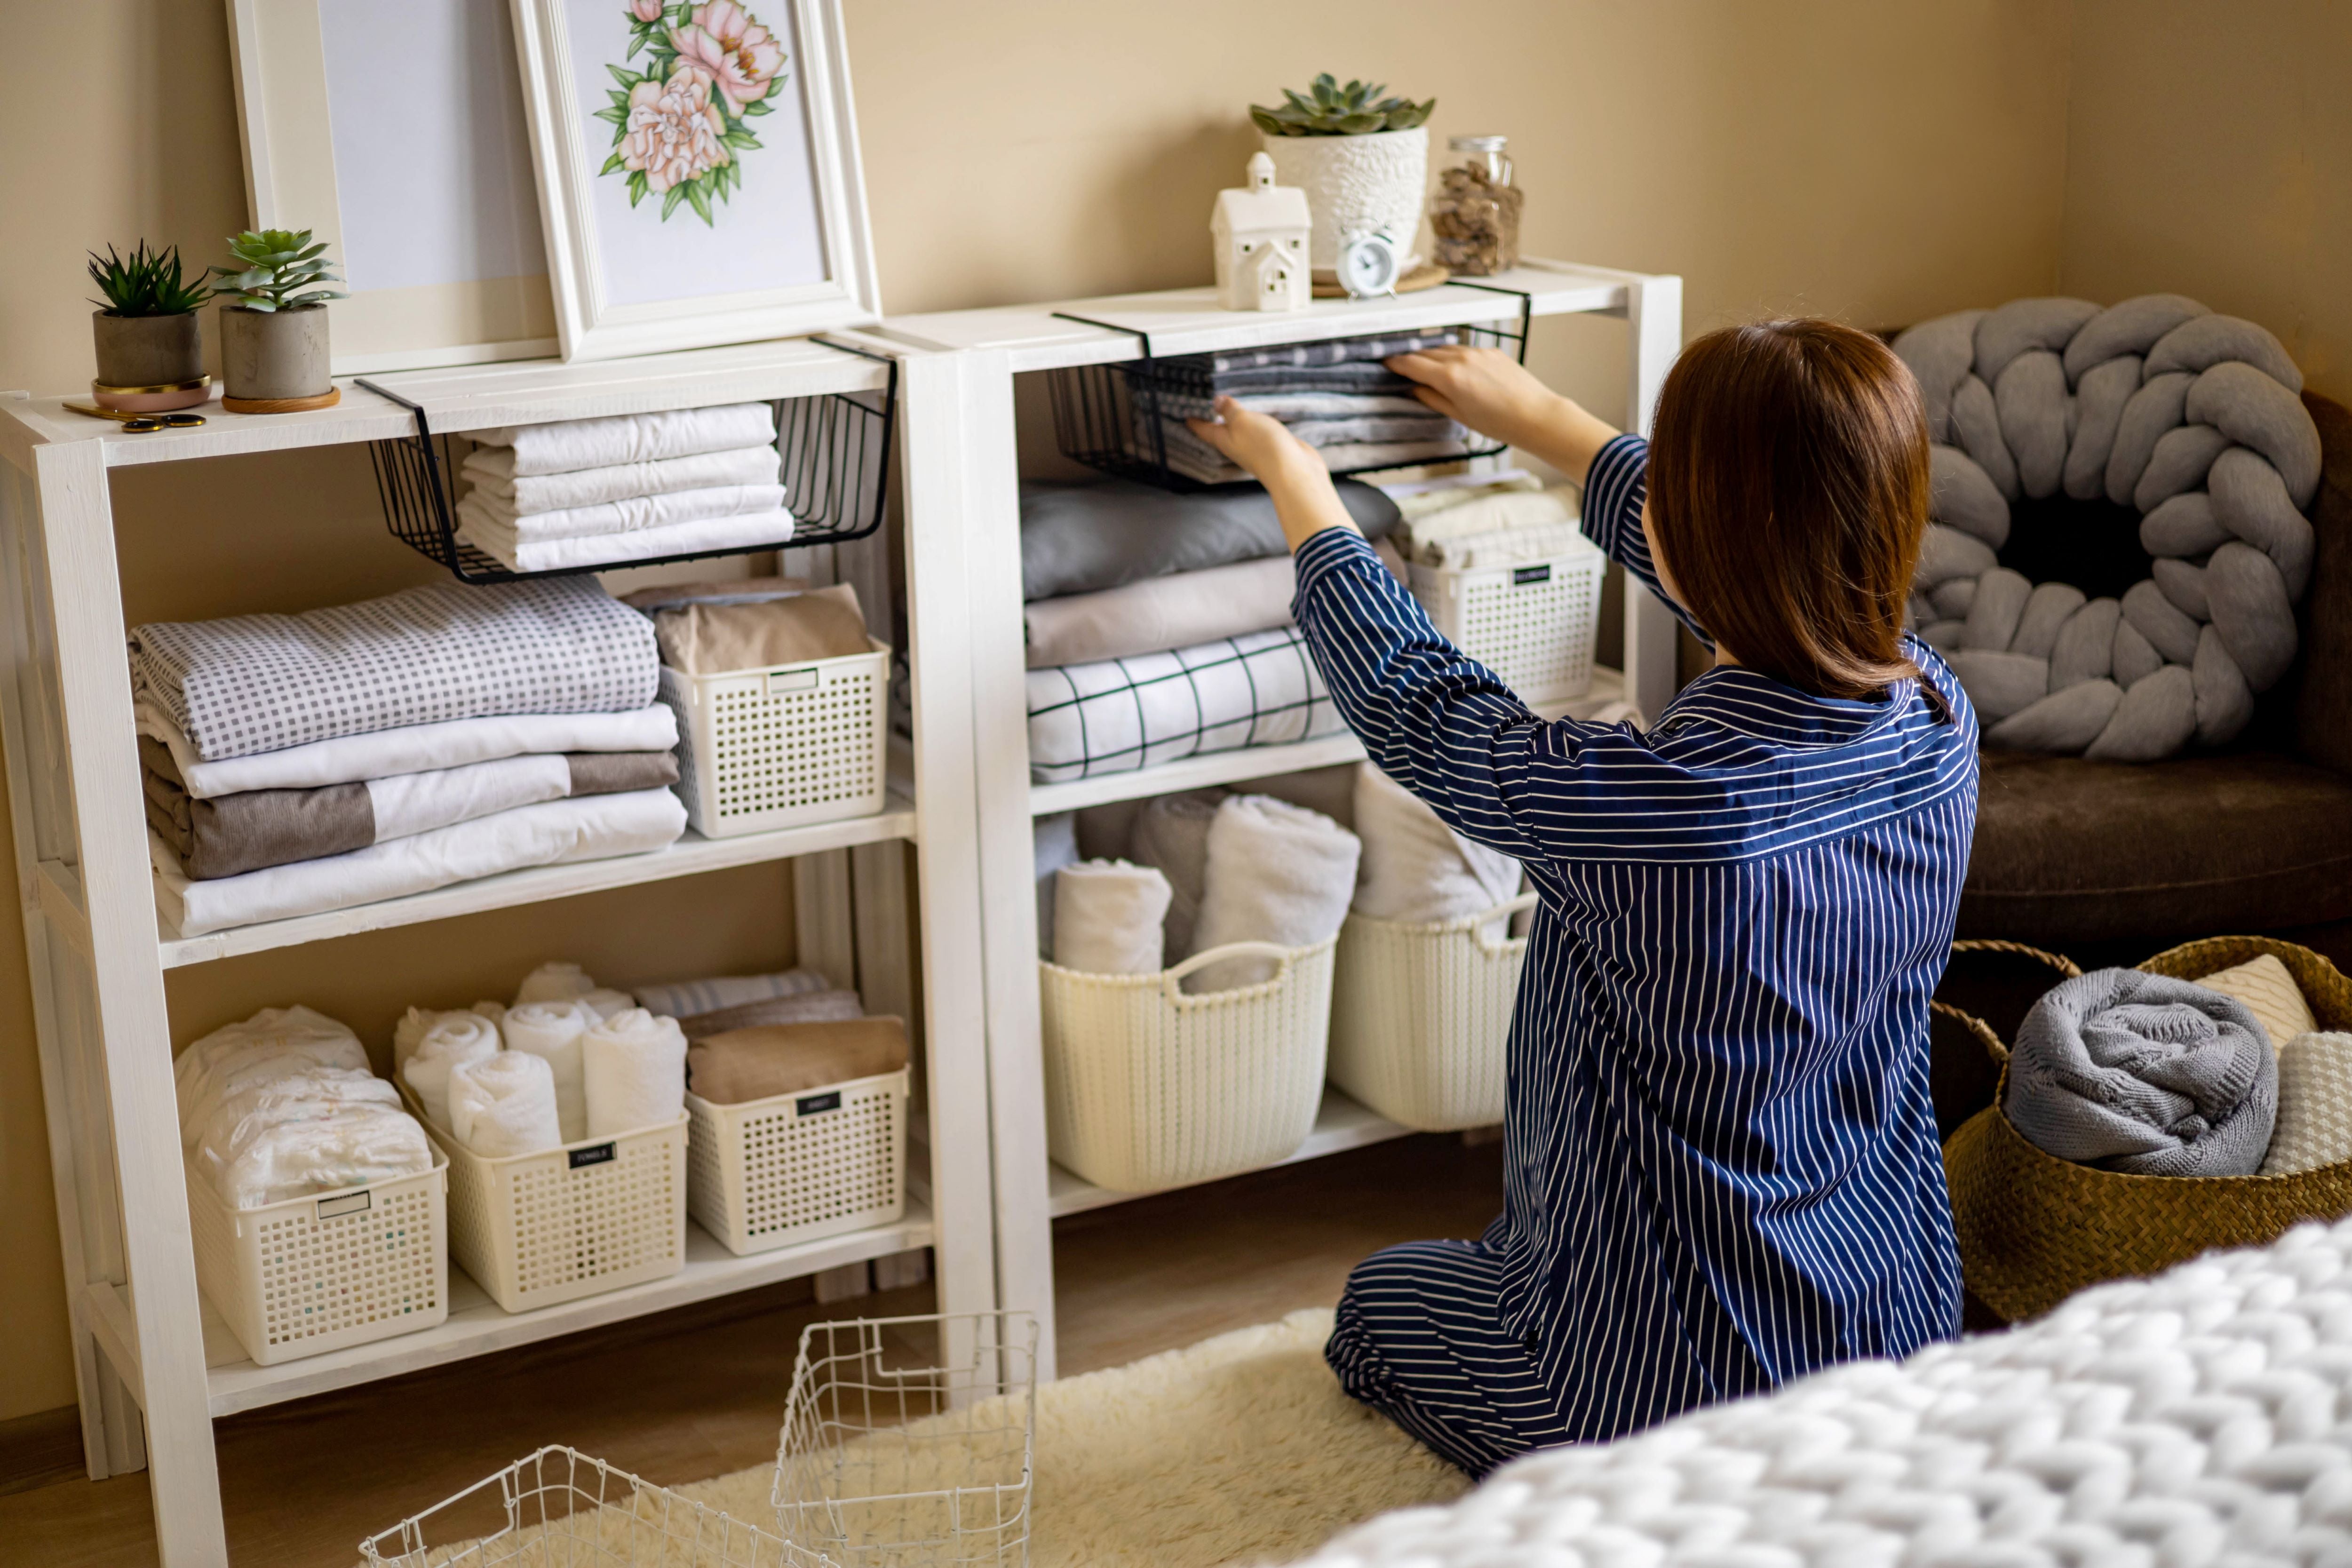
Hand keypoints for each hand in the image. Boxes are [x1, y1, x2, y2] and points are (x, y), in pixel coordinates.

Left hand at [1185, 397, 1358, 549]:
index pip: (1204, 429)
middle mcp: (1236, 446)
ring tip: (1229, 411)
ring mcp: (1255, 448)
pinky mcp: (1272, 447)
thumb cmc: (1263, 445)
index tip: (1185, 416)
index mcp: (1223, 439)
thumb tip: (1215, 402)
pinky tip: (1257, 420)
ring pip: (1240, 433)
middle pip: (1220, 434)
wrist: (1293, 471)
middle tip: (1206, 410)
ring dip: (1235, 423)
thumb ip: (1229, 410)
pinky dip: (1254, 426)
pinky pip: (1259, 433)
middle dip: (1213, 422)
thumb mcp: (1241, 420)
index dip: (1194, 422)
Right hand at [1386, 345, 1620, 483]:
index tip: (1385, 363)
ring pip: (1445, 348)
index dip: (1395, 363)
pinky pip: (1464, 349)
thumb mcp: (1459, 415)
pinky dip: (1453, 355)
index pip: (1412, 364)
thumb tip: (1414, 389)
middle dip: (1411, 358)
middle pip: (1426, 352)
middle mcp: (1462, 358)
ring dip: (1432, 355)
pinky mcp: (1492, 351)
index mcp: (1449, 377)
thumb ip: (1432, 398)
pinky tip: (1452, 366)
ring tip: (1425, 365)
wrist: (1536, 415)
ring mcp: (1478, 352)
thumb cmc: (1500, 422)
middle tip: (1400, 364)